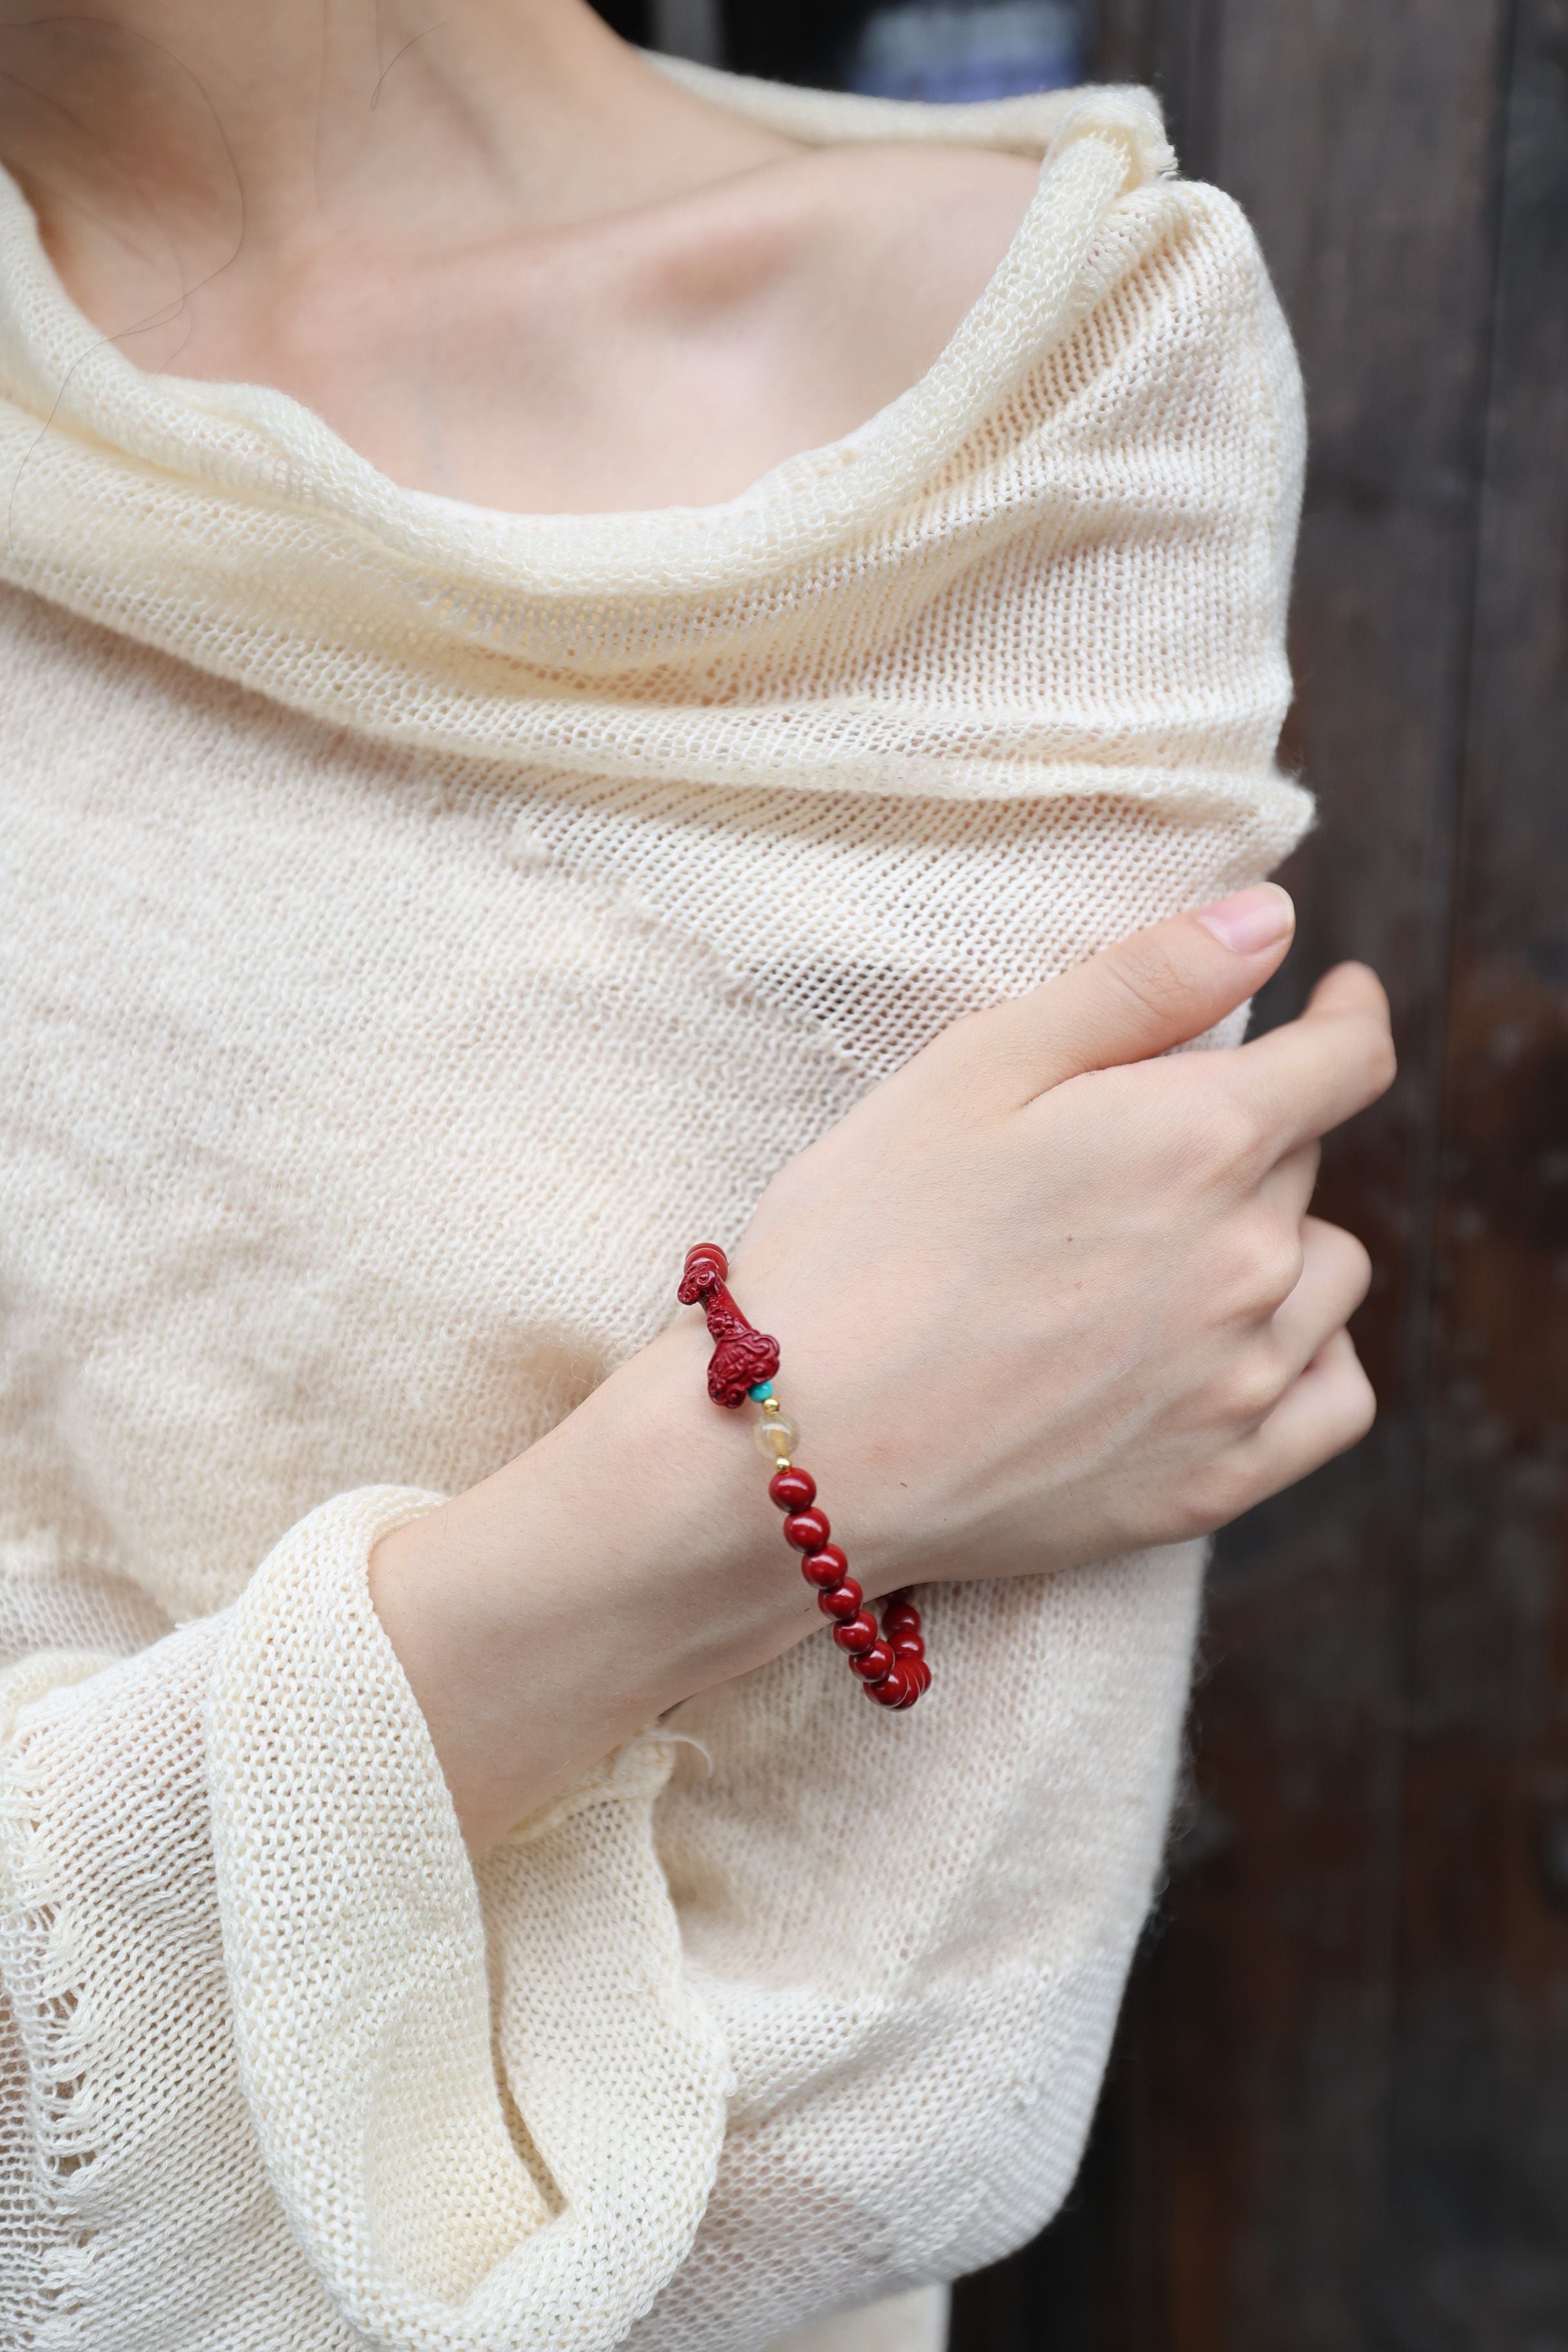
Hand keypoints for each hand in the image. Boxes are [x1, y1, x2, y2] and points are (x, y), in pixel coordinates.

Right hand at [729, 883, 1392, 1590]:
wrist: (795, 1450)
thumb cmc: (860, 1241)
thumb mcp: (975, 1069)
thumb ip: (1140, 983)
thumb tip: (1273, 920)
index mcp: (1196, 1141)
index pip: (1345, 1059)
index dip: (1345, 1014)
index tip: (1335, 998)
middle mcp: (1247, 1263)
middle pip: (1301, 1162)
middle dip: (1244, 1133)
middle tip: (1128, 1151)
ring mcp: (1239, 1383)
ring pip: (1326, 1275)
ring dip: (1278, 1241)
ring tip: (1175, 1250)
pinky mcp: (1215, 1481)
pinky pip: (1333, 1399)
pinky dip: (1307, 1357)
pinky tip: (1238, 1347)